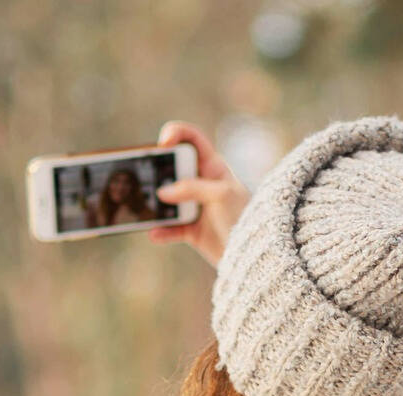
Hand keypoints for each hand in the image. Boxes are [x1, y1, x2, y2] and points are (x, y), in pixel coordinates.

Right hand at [149, 120, 248, 265]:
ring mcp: (195, 207)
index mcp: (213, 167)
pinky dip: (161, 231)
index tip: (163, 143)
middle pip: (172, 170)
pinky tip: (155, 233)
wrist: (255, 255)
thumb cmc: (244, 216)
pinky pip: (170, 228)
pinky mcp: (192, 231)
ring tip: (146, 208)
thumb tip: (162, 193)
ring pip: (167, 200)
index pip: (193, 140)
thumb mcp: (221, 194)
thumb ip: (191, 188)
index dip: (176, 134)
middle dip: (158, 172)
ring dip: (155, 204)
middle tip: (148, 177)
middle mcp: (202, 184)